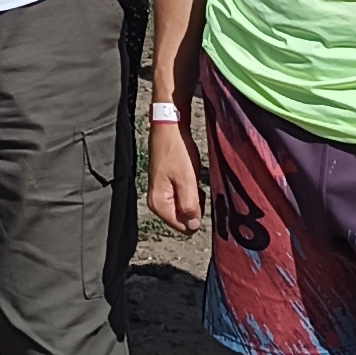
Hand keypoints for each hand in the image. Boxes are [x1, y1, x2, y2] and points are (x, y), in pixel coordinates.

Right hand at [147, 109, 201, 235]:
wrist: (169, 127)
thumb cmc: (176, 151)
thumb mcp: (187, 181)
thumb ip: (189, 206)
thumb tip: (192, 227)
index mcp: (159, 204)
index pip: (182, 227)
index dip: (196, 215)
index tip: (199, 197)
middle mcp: (157, 202)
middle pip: (183, 218)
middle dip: (194, 206)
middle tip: (196, 185)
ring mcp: (161, 193)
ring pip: (184, 207)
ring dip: (194, 197)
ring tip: (192, 178)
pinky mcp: (166, 185)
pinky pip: (183, 196)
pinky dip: (191, 189)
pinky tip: (191, 176)